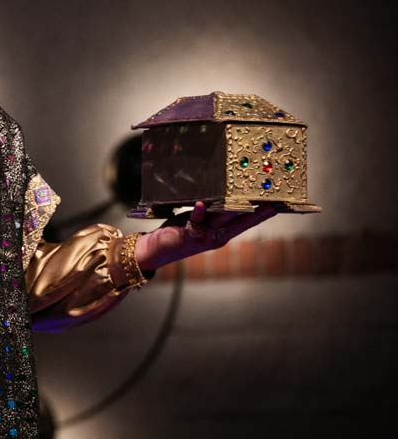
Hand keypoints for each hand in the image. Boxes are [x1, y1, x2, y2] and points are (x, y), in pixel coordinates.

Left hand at [137, 201, 277, 271]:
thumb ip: (214, 209)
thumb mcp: (201, 218)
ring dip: (234, 209)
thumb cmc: (180, 230)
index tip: (281, 203)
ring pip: (223, 220)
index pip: (249, 221)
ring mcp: (205, 237)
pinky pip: (196, 221)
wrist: (157, 248)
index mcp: (224, 232)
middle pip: (242, 221)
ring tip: (247, 198)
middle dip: (259, 211)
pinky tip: (202, 204)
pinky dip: (199, 212)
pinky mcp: (189, 236)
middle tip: (274, 200)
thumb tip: (228, 190)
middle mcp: (219, 236)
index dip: (265, 213)